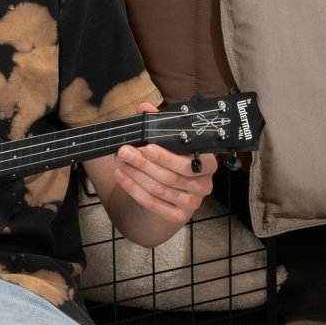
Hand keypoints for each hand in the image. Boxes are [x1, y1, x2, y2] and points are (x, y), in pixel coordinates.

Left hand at [111, 103, 215, 229]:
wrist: (171, 190)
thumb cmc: (172, 160)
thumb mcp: (168, 141)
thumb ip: (158, 124)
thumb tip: (143, 108)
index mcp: (207, 163)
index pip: (191, 162)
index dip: (168, 156)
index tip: (147, 146)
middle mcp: (203, 185)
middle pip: (171, 176)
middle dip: (144, 163)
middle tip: (124, 151)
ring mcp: (191, 203)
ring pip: (160, 189)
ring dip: (135, 174)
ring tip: (119, 161)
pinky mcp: (177, 216)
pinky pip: (152, 203)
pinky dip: (133, 189)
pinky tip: (121, 175)